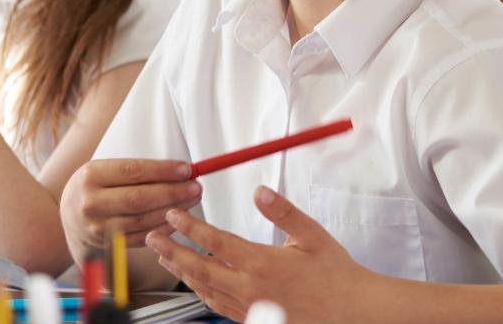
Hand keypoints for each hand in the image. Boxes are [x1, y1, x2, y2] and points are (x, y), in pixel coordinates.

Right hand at [60, 159, 201, 260]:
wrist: (70, 218)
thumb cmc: (96, 187)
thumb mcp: (106, 169)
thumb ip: (139, 170)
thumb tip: (181, 170)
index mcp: (91, 176)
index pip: (134, 171)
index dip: (163, 170)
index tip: (187, 169)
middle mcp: (92, 203)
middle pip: (140, 198)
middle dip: (173, 192)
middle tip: (196, 186)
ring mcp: (99, 227)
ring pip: (143, 220)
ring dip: (173, 210)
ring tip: (192, 200)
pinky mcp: (109, 245)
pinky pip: (142, 237)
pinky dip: (164, 228)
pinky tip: (179, 219)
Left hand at [146, 186, 369, 321]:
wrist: (349, 313)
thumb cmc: (335, 275)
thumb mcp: (311, 235)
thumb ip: (282, 212)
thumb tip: (260, 191)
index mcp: (261, 263)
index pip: (215, 241)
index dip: (190, 226)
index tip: (174, 214)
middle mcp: (249, 288)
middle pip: (199, 267)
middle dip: (172, 250)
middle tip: (153, 236)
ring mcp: (249, 307)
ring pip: (204, 289)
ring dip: (182, 271)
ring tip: (167, 257)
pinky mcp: (254, 320)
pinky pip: (218, 305)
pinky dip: (201, 291)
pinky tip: (196, 282)